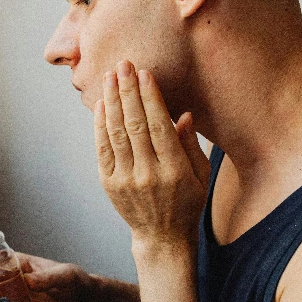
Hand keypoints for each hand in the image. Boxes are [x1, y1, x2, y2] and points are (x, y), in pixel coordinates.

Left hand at [94, 61, 210, 251]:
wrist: (161, 236)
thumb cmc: (187, 202)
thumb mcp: (201, 176)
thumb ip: (191, 145)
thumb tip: (184, 114)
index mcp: (175, 171)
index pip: (160, 127)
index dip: (150, 98)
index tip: (145, 74)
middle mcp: (148, 174)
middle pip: (135, 125)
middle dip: (128, 91)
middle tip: (123, 64)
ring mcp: (125, 179)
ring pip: (116, 133)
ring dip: (111, 101)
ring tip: (109, 77)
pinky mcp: (108, 183)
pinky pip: (103, 148)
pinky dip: (100, 124)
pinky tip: (101, 104)